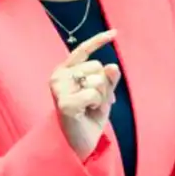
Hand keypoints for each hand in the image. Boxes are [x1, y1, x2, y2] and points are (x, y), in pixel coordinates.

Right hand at [50, 30, 122, 160]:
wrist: (80, 142)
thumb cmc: (89, 115)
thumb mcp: (103, 93)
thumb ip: (108, 79)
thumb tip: (112, 66)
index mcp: (65, 70)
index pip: (83, 50)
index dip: (99, 40)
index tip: (116, 32)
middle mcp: (58, 76)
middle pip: (97, 67)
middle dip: (104, 85)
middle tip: (96, 101)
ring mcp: (59, 89)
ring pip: (97, 80)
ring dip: (102, 96)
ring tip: (91, 107)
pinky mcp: (64, 102)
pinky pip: (94, 93)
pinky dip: (97, 103)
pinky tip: (87, 112)